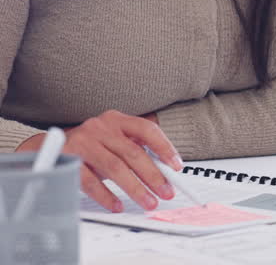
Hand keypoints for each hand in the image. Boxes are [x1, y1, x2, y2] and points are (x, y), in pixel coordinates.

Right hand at [16, 110, 181, 212]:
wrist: (48, 147)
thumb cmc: (90, 147)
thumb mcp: (113, 142)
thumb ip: (134, 150)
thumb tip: (164, 172)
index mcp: (116, 120)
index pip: (146, 130)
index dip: (164, 148)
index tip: (176, 167)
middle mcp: (100, 127)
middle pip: (133, 152)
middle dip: (153, 176)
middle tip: (166, 193)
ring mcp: (83, 142)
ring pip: (115, 167)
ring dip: (134, 188)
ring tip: (148, 202)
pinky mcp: (68, 159)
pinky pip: (90, 181)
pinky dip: (106, 195)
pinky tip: (117, 205)